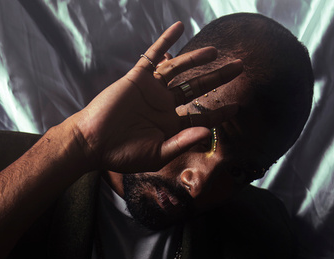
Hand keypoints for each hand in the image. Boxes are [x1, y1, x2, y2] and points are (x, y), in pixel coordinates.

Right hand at [69, 21, 242, 173]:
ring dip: (196, 59)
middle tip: (239, 67)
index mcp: (171, 125)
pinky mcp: (137, 78)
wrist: (93, 142)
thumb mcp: (157, 155)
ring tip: (215, 52)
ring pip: (179, 70)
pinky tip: (179, 28)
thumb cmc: (123, 155)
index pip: (201, 116)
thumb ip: (182, 142)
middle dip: (218, 77)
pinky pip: (153, 56)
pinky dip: (166, 42)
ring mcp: (151, 90)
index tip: (236, 106)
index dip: (219, 112)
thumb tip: (206, 131)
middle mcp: (164, 105)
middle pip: (196, 87)